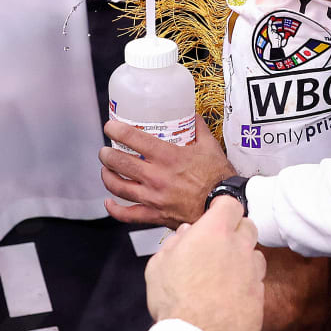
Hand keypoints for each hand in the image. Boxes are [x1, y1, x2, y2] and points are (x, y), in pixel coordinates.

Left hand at [100, 116, 232, 227]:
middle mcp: (156, 176)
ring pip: (118, 187)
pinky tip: (109, 202)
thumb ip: (199, 129)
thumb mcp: (211, 146)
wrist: (224, 204)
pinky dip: (114, 209)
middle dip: (107, 154)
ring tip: (106, 169)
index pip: (133, 139)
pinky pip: (128, 215)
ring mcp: (153, 197)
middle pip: (119, 162)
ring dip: (107, 176)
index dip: (116, 130)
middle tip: (105, 150)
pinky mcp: (155, 215)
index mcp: (168, 157)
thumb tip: (192, 115)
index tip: (110, 126)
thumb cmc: (219, 176)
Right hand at [145, 196, 266, 330]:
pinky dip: (245, 287)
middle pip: (248, 226)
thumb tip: (185, 234)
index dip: (223, 207)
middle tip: (220, 244)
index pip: (230, 204)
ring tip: (224, 274)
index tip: (217, 212)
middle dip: (236, 230)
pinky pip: (256, 285)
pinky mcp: (259, 298)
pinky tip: (229, 298)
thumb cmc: (174, 302)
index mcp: (214, 233)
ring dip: (243, 259)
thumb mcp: (159, 265)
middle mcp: (238, 248)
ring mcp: (252, 273)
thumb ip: (174, 243)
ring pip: (255, 255)